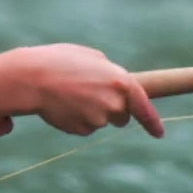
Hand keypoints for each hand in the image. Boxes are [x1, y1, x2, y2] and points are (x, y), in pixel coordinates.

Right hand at [8, 44, 163, 137]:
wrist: (32, 79)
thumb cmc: (60, 61)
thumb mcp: (91, 57)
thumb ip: (110, 72)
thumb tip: (116, 87)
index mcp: (121, 82)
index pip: (144, 107)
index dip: (152, 122)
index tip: (159, 134)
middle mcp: (114, 104)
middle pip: (122, 116)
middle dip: (112, 109)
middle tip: (89, 92)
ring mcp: (99, 119)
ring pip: (101, 121)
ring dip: (90, 111)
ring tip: (69, 93)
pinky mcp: (82, 130)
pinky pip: (84, 127)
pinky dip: (76, 118)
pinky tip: (63, 105)